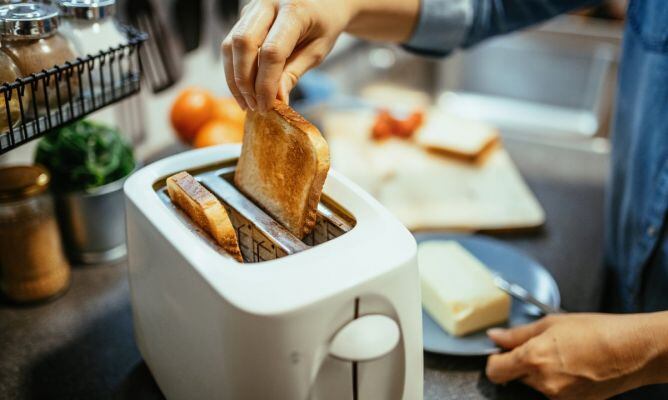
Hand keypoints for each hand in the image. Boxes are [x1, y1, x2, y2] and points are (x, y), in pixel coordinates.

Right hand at [221, 0, 418, 111]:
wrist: (324, 1)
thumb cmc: (324, 25)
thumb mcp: (317, 51)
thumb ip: (294, 73)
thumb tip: (275, 100)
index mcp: (294, 10)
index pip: (272, 52)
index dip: (266, 84)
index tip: (267, 107)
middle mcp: (268, 2)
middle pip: (243, 43)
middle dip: (245, 81)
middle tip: (254, 106)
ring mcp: (253, 7)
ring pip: (231, 43)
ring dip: (235, 78)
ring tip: (247, 102)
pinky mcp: (245, 15)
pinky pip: (231, 43)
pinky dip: (234, 69)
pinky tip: (244, 89)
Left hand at [486, 313, 667, 399]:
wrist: (633, 351)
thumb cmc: (597, 331)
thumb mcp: (551, 323)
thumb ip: (518, 333)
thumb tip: (495, 336)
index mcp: (533, 358)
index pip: (495, 370)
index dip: (494, 361)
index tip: (499, 353)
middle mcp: (543, 382)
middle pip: (515, 377)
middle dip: (521, 363)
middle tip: (541, 346)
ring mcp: (558, 396)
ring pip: (535, 385)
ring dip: (540, 372)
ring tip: (563, 354)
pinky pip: (554, 392)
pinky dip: (556, 380)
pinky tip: (572, 366)